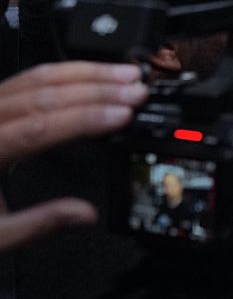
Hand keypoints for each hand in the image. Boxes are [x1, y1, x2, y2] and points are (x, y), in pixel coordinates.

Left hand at [0, 61, 146, 252]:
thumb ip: (38, 225)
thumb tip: (85, 214)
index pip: (40, 128)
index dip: (86, 119)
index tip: (123, 115)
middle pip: (44, 95)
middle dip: (97, 89)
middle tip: (137, 90)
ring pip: (38, 79)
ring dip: (87, 74)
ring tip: (125, 75)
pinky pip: (28, 79)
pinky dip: (66, 74)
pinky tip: (90, 74)